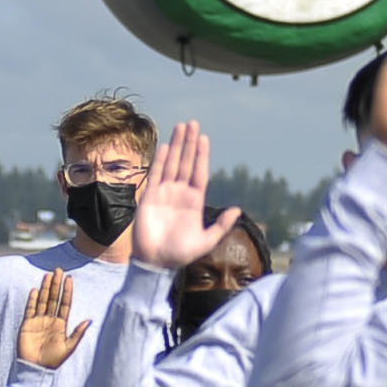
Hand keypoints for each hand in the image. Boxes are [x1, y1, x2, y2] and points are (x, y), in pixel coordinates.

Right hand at [16, 267, 90, 369]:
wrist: (36, 369)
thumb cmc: (53, 360)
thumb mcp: (69, 347)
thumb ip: (77, 334)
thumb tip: (89, 321)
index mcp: (61, 324)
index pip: (65, 304)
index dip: (67, 291)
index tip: (70, 279)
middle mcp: (50, 320)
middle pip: (54, 298)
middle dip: (56, 285)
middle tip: (59, 270)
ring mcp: (38, 321)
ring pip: (43, 301)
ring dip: (45, 288)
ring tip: (48, 275)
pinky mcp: (27, 324)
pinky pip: (30, 310)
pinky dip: (32, 300)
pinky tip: (35, 290)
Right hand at [128, 120, 239, 271]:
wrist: (156, 263)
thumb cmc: (181, 254)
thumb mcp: (206, 241)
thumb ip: (221, 225)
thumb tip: (237, 209)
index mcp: (194, 201)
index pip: (199, 172)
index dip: (201, 155)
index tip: (204, 138)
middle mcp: (180, 193)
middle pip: (186, 163)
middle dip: (189, 143)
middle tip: (192, 123)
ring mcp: (164, 193)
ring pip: (171, 164)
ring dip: (175, 146)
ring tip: (180, 127)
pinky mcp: (149, 197)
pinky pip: (155, 175)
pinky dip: (159, 161)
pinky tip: (164, 147)